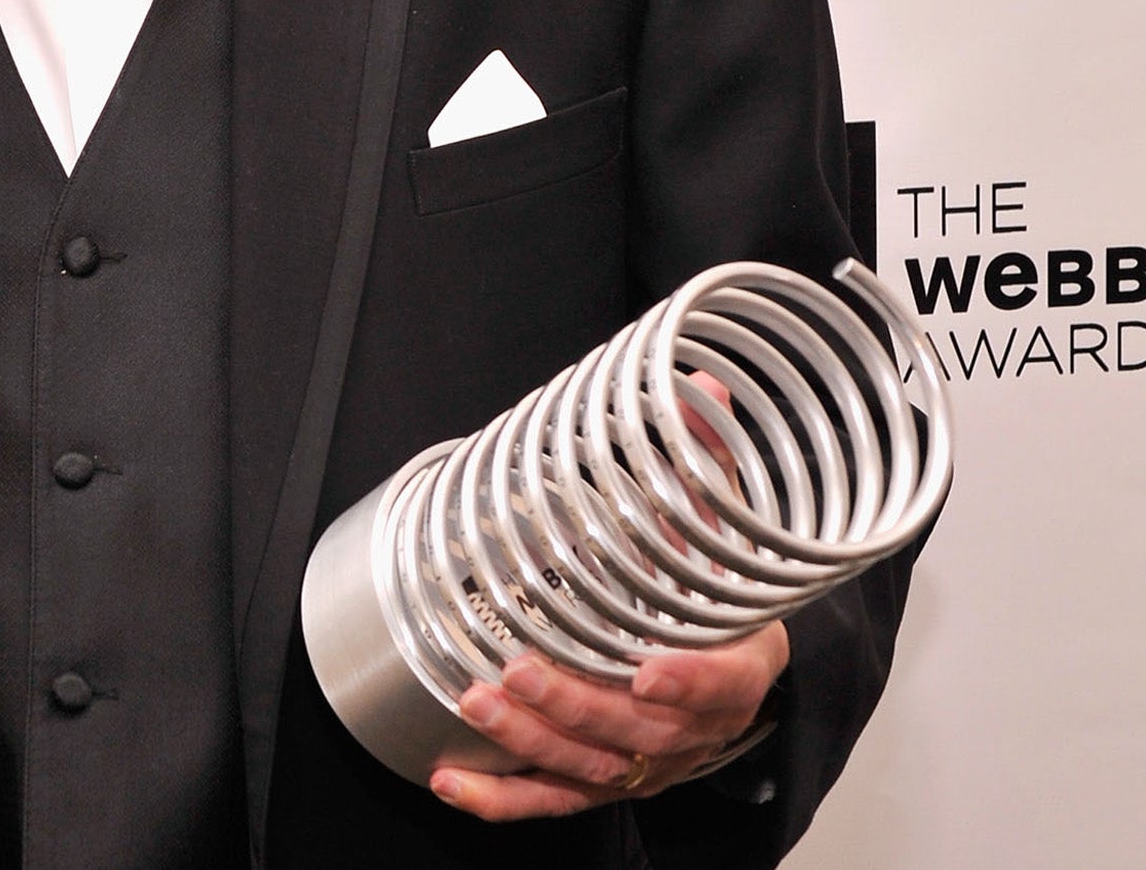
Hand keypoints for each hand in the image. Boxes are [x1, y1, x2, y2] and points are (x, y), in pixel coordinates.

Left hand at [430, 369, 780, 821]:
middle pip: (639, 736)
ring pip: (590, 771)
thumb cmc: (714, 600)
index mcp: (734, 665)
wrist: (723, 665)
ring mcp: (642, 763)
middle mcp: (689, 727)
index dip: (691, 685)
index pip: (724, 686)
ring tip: (478, 701)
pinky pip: (549, 799)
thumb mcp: (720, 531)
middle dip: (575, 706)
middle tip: (520, 669)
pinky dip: (500, 797)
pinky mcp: (599, 782)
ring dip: (531, 739)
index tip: (652, 674)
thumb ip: (706, 462)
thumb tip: (703, 387)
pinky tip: (452, 781)